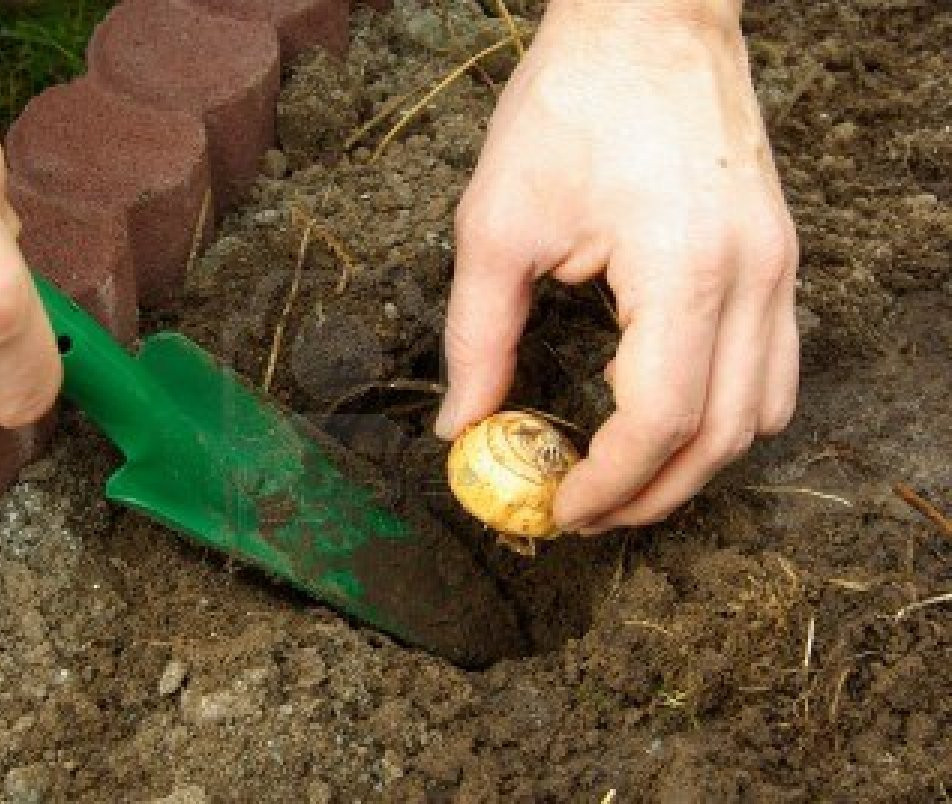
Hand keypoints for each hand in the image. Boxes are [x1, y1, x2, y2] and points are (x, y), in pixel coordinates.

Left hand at [435, 0, 797, 531]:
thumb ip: (479, 338)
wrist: (648, 19)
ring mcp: (778, 266)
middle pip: (722, 437)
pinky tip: (664, 412)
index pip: (660, 421)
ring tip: (622, 477)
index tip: (558, 510)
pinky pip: (771, 366)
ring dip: (693, 462)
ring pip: (759, 412)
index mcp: (684, 270)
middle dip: (652, 495)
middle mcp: (752, 277)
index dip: (609, 484)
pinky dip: (722, 412)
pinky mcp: (777, 255)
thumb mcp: (498, 225)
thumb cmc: (571, 103)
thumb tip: (463, 425)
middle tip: (586, 513)